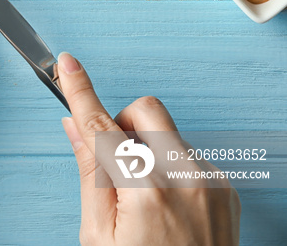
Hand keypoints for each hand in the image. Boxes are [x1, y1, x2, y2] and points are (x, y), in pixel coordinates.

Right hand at [57, 52, 240, 245]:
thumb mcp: (99, 236)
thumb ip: (89, 174)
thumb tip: (75, 128)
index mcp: (147, 191)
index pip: (102, 128)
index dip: (80, 92)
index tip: (68, 65)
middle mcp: (187, 178)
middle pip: (144, 111)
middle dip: (121, 126)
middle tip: (112, 163)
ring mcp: (211, 182)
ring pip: (165, 133)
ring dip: (144, 151)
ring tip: (141, 199)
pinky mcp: (225, 187)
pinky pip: (186, 154)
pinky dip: (166, 167)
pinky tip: (163, 205)